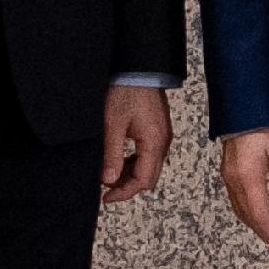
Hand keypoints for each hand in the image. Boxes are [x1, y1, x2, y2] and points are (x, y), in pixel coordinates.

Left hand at [98, 84, 172, 205]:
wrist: (138, 70)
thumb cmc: (126, 92)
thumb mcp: (113, 125)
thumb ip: (112, 154)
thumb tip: (109, 180)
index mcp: (154, 142)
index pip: (143, 180)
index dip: (124, 192)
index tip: (106, 198)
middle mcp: (162, 142)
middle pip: (149, 177)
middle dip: (128, 186)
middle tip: (106, 189)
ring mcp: (162, 137)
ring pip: (149, 167)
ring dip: (130, 175)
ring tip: (109, 174)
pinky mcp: (157, 131)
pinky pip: (149, 155)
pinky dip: (134, 163)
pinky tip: (119, 160)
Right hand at [222, 128, 268, 253]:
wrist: (242, 110)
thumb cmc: (262, 126)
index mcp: (248, 178)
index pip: (258, 214)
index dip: (268, 232)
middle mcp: (234, 181)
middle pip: (246, 215)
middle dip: (261, 231)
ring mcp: (228, 176)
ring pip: (239, 208)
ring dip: (252, 222)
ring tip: (266, 231)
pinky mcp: (228, 171)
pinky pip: (235, 198)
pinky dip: (245, 210)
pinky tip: (254, 211)